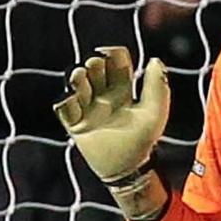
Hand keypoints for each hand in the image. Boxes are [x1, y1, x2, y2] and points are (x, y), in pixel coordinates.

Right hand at [55, 47, 170, 190]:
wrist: (127, 167)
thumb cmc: (143, 140)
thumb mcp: (154, 112)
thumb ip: (156, 86)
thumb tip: (154, 60)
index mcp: (122, 89)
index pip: (115, 61)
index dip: (112, 53)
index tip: (111, 54)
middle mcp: (103, 95)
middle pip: (93, 68)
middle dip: (93, 64)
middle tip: (95, 67)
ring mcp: (88, 108)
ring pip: (76, 83)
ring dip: (77, 78)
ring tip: (81, 80)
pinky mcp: (75, 124)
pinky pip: (63, 108)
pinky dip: (67, 102)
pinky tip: (74, 103)